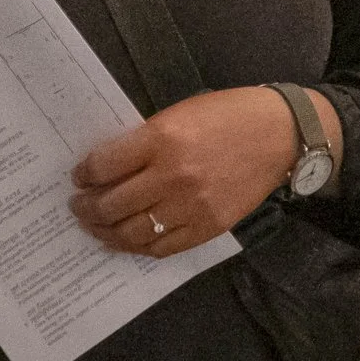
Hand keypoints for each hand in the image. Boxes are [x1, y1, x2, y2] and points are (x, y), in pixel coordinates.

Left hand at [70, 86, 339, 258]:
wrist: (281, 134)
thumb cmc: (229, 115)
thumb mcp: (180, 112)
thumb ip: (145, 140)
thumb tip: (109, 166)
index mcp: (161, 139)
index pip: (103, 165)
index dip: (84, 174)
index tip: (79, 177)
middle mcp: (172, 176)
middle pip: (111, 204)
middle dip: (86, 208)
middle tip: (78, 207)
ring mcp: (190, 207)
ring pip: (131, 233)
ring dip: (105, 232)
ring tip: (96, 227)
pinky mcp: (207, 227)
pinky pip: (161, 248)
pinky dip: (137, 247)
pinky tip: (126, 241)